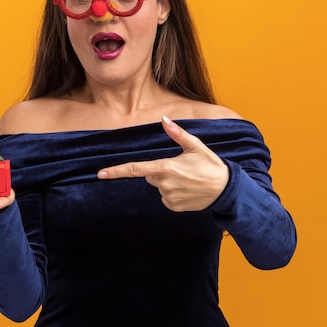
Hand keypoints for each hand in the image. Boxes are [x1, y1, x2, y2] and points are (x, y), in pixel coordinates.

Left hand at [97, 116, 228, 211]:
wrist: (225, 189)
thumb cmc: (210, 165)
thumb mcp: (196, 146)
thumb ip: (177, 134)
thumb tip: (164, 120)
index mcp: (166, 167)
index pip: (135, 169)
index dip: (116, 171)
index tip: (100, 174)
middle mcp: (164, 184)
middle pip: (150, 175)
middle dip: (160, 170)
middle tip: (182, 167)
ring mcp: (169, 197)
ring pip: (158, 186)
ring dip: (168, 182)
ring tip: (188, 179)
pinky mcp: (174, 206)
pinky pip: (165, 198)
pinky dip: (173, 193)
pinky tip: (188, 190)